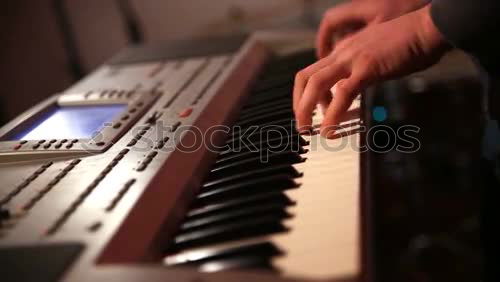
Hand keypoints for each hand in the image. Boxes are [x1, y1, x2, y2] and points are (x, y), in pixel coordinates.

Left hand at [293, 5, 449, 137]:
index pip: (313, 72)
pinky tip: (331, 130)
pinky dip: (332, 115)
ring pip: (316, 84)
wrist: (430, 27)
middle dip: (298, 104)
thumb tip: (360, 88)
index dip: (307, 95)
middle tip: (302, 126)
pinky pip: (343, 94)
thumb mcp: (378, 57)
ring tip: (308, 130)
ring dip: (306, 110)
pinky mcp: (367, 67)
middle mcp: (343, 52)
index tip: (313, 113)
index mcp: (344, 50)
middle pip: (305, 78)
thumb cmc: (411, 43)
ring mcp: (353, 58)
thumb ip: (364, 71)